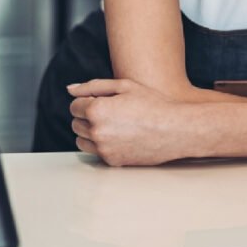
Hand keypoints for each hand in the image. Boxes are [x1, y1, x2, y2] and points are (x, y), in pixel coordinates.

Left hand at [67, 78, 197, 165]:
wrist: (176, 130)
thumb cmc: (154, 104)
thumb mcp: (125, 86)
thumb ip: (93, 86)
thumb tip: (70, 89)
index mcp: (96, 109)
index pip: (74, 106)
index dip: (89, 102)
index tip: (105, 102)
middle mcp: (96, 131)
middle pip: (75, 124)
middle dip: (88, 117)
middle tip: (112, 113)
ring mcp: (103, 148)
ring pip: (81, 141)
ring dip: (91, 132)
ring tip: (114, 126)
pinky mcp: (112, 161)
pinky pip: (96, 152)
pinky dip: (103, 145)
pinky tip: (122, 137)